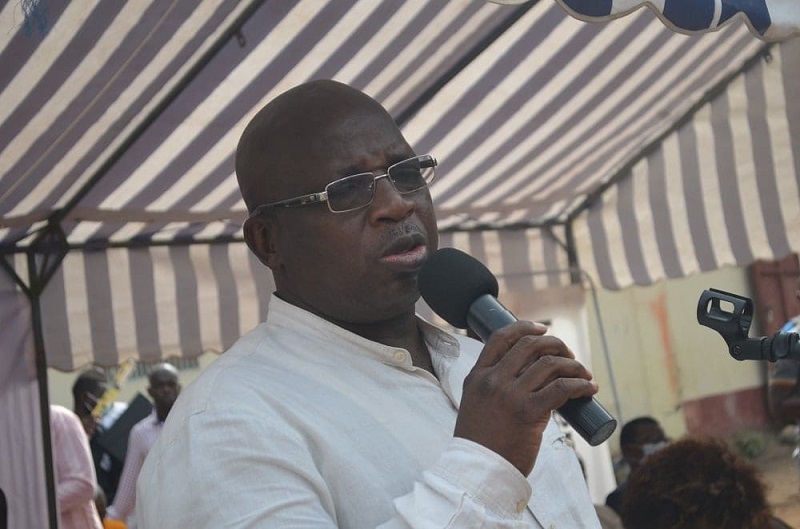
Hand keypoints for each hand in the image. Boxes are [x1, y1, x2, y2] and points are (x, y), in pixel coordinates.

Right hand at [454, 321, 597, 475]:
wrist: (479, 471)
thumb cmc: (481, 443)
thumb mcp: (477, 404)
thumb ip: (495, 387)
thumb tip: (531, 376)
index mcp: (477, 376)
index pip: (501, 337)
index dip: (525, 327)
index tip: (542, 329)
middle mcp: (493, 380)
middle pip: (530, 345)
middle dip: (555, 344)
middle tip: (569, 355)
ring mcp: (510, 395)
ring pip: (549, 364)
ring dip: (574, 365)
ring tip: (584, 373)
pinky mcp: (529, 412)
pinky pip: (562, 388)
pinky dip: (580, 384)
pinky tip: (589, 388)